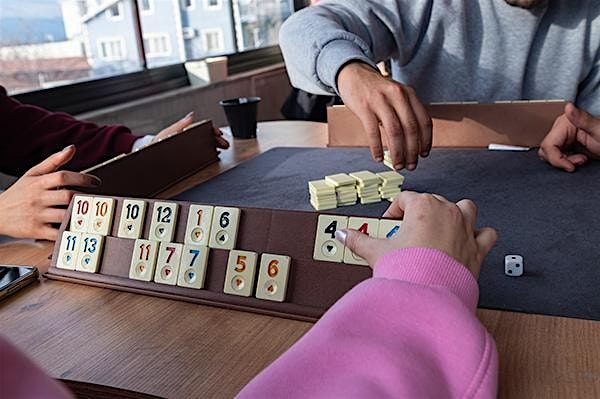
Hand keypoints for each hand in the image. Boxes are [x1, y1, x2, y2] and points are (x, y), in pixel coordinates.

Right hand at [0, 146, 100, 240]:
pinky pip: (57, 233)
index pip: (63, 176)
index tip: (96, 182)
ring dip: (79, 215)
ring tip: (91, 214)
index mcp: (39, 183)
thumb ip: (53, 161)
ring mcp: (37, 215)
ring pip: (64, 215)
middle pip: (66, 196)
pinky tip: (78, 229)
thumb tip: (71, 148)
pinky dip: (68, 232)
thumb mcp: (32, 174)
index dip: (83, 178)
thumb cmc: (19, 193)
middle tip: (96, 200)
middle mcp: (38, 198)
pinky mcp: (36, 230)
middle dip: (84, 198)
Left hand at [153, 112, 229, 148]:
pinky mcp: (189, 155)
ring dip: (216, 145)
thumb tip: (191, 115)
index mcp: (185, 130)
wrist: (148, 156)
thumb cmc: (156, 144)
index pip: (203, 127)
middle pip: (207, 136)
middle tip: (224, 144)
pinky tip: (214, 154)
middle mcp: (189, 137)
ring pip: (207, 144)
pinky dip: (210, 152)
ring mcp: (189, 146)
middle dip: (217, 139)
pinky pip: (202, 152)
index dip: (212, 130)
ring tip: (222, 148)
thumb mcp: (167, 133)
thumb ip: (180, 125)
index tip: (218, 133)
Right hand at [336, 191, 496, 277]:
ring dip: (456, 214)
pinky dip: (479, 236)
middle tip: (408, 233)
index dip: (394, 211)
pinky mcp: (478, 247)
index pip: (405, 198)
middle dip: (420, 215)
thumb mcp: (376, 251)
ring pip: (466, 208)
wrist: (429, 295)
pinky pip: (486, 234)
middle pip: (433, 202)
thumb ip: (358, 239)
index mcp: (423, 206)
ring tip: (442, 228)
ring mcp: (465, 228)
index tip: (389, 224)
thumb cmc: (407, 270)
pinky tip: (469, 241)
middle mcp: (447, 212)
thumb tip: (344, 234)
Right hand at [337, 62, 431, 170]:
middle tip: (411, 165)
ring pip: (394, 132)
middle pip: (410, 128)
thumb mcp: (396, 94)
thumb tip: (412, 142)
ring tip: (397, 165)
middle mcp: (398, 96)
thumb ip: (406, 112)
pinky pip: (373, 132)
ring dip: (398, 152)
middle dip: (412, 151)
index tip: (424, 154)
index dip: (426, 141)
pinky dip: (377, 148)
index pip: (424, 121)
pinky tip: (378, 157)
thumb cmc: (375, 90)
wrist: (353, 74)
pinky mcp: (364, 107)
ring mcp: (380, 101)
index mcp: (409, 94)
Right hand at [538, 103, 599, 171]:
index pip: (548, 145)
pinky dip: (566, 162)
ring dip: (563, 161)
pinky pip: (555, 157)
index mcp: (565, 123)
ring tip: (581, 159)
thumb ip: (582, 118)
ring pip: (548, 155)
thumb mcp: (598, 130)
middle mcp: (560, 130)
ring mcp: (561, 138)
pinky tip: (579, 158)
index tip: (570, 166)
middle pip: (545, 150)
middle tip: (579, 160)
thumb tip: (568, 106)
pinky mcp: (565, 146)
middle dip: (560, 160)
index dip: (556, 159)